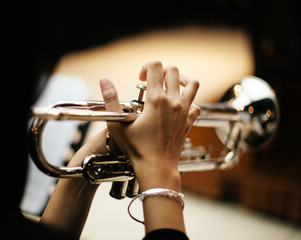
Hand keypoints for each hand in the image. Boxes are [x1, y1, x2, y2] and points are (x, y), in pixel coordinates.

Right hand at [100, 61, 200, 191]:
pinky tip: (179, 106)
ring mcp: (184, 112)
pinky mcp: (189, 122)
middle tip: (153, 82)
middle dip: (162, 71)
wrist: (157, 168)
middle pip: (174, 71)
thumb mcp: (118, 124)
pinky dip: (190, 101)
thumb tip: (104, 80)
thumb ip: (110, 99)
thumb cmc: (137, 149)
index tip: (140, 79)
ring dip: (181, 80)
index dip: (146, 67)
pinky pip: (196, 105)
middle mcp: (173, 102)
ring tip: (171, 85)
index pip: (155, 66)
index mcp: (156, 100)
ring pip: (192, 84)